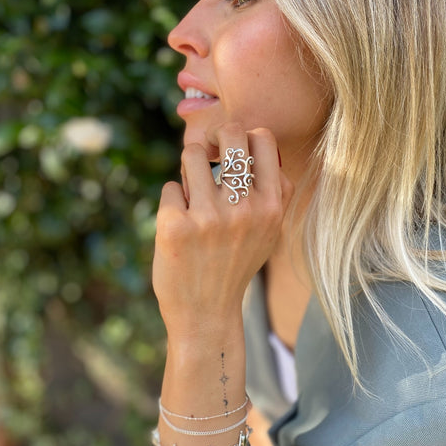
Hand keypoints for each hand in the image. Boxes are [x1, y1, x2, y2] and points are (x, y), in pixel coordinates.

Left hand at [153, 122, 291, 341]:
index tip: (229, 151)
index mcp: (270, 207)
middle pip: (228, 133)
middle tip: (205, 155)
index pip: (262, 138)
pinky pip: (170, 188)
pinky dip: (173, 202)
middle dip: (212, 138)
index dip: (243, 136)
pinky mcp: (175, 226)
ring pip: (191, 154)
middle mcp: (243, 208)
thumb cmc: (236, 264)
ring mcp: (208, 217)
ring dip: (188, 170)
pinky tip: (179, 224)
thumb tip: (261, 145)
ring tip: (190, 194)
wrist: (206, 312)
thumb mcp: (270, 233)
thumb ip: (275, 192)